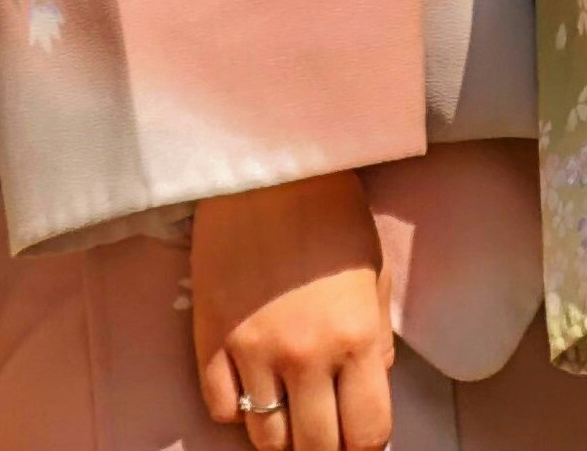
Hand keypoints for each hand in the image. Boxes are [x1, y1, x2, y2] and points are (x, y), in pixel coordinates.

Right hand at [192, 173, 394, 450]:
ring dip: (282, 434)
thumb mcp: (375, 272)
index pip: (368, 433)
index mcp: (357, 337)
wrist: (267, 164)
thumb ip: (376, 338)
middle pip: (315, 447)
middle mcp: (306, 355)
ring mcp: (252, 352)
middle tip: (325, 432)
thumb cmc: (331, 210)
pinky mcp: (210, 340)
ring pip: (265, 437)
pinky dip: (237, 408)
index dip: (366, 445)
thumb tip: (370, 384)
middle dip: (325, 447)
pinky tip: (252, 385)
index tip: (361, 438)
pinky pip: (221, 408)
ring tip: (291, 413)